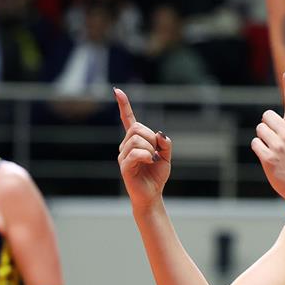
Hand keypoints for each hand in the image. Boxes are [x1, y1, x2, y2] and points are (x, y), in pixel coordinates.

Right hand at [116, 87, 171, 210]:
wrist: (152, 194)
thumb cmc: (156, 175)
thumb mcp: (166, 156)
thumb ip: (165, 143)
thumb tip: (159, 134)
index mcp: (134, 141)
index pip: (128, 120)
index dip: (123, 105)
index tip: (117, 91)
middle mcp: (125, 146)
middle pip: (137, 128)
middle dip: (150, 137)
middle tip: (156, 151)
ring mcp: (123, 155)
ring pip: (137, 140)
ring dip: (150, 148)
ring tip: (152, 159)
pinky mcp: (124, 166)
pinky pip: (136, 153)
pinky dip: (147, 155)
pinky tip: (150, 160)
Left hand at [252, 70, 284, 203]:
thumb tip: (267, 120)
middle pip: (266, 116)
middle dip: (266, 126)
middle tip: (275, 140)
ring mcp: (278, 146)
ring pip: (259, 130)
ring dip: (262, 139)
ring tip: (274, 151)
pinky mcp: (268, 157)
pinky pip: (255, 143)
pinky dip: (259, 149)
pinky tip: (269, 158)